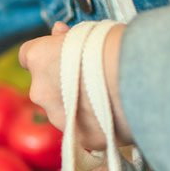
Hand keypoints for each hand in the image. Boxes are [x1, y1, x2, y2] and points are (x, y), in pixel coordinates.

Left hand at [18, 22, 133, 149]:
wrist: (141, 80)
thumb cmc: (117, 48)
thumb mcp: (89, 31)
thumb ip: (67, 37)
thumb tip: (59, 32)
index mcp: (39, 58)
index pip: (28, 56)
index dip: (45, 55)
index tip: (59, 54)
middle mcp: (40, 91)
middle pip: (46, 87)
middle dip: (63, 83)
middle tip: (93, 77)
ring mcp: (58, 118)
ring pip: (63, 111)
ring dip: (79, 106)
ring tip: (109, 96)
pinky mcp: (80, 138)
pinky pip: (84, 130)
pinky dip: (96, 124)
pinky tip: (116, 114)